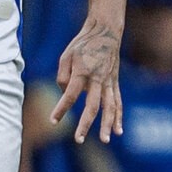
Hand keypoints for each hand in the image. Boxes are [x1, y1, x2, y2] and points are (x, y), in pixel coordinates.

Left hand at [50, 19, 122, 142]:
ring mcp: (109, 81)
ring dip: (107, 125)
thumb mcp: (66, 56)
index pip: (71, 95)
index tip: (53, 121)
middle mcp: (98, 78)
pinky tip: (118, 131)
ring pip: (109, 107)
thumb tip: (66, 94)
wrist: (105, 31)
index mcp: (83, 71)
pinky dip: (118, 117)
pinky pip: (118, 102)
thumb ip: (63, 77)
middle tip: (78, 140)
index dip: (61, 109)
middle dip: (85, 124)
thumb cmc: (82, 44)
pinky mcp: (115, 83)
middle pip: (93, 106)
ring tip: (105, 140)